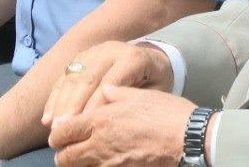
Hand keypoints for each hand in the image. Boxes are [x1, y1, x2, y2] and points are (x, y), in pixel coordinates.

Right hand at [42, 41, 174, 127]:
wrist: (152, 60)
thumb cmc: (154, 83)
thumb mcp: (154, 92)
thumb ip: (132, 101)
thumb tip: (108, 118)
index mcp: (132, 57)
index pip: (110, 81)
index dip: (96, 103)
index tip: (85, 125)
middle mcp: (110, 50)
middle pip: (87, 77)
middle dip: (73, 105)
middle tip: (63, 129)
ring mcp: (93, 51)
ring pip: (72, 76)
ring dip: (60, 103)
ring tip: (53, 126)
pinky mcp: (81, 56)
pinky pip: (64, 76)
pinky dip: (54, 98)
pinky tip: (48, 117)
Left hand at [48, 85, 195, 166]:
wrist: (190, 139)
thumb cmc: (166, 112)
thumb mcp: (138, 94)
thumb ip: (114, 92)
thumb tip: (103, 89)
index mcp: (100, 121)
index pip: (62, 132)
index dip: (57, 134)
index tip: (60, 132)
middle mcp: (100, 145)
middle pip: (65, 159)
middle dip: (63, 154)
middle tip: (69, 148)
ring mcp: (111, 165)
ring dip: (79, 164)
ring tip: (86, 156)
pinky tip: (105, 161)